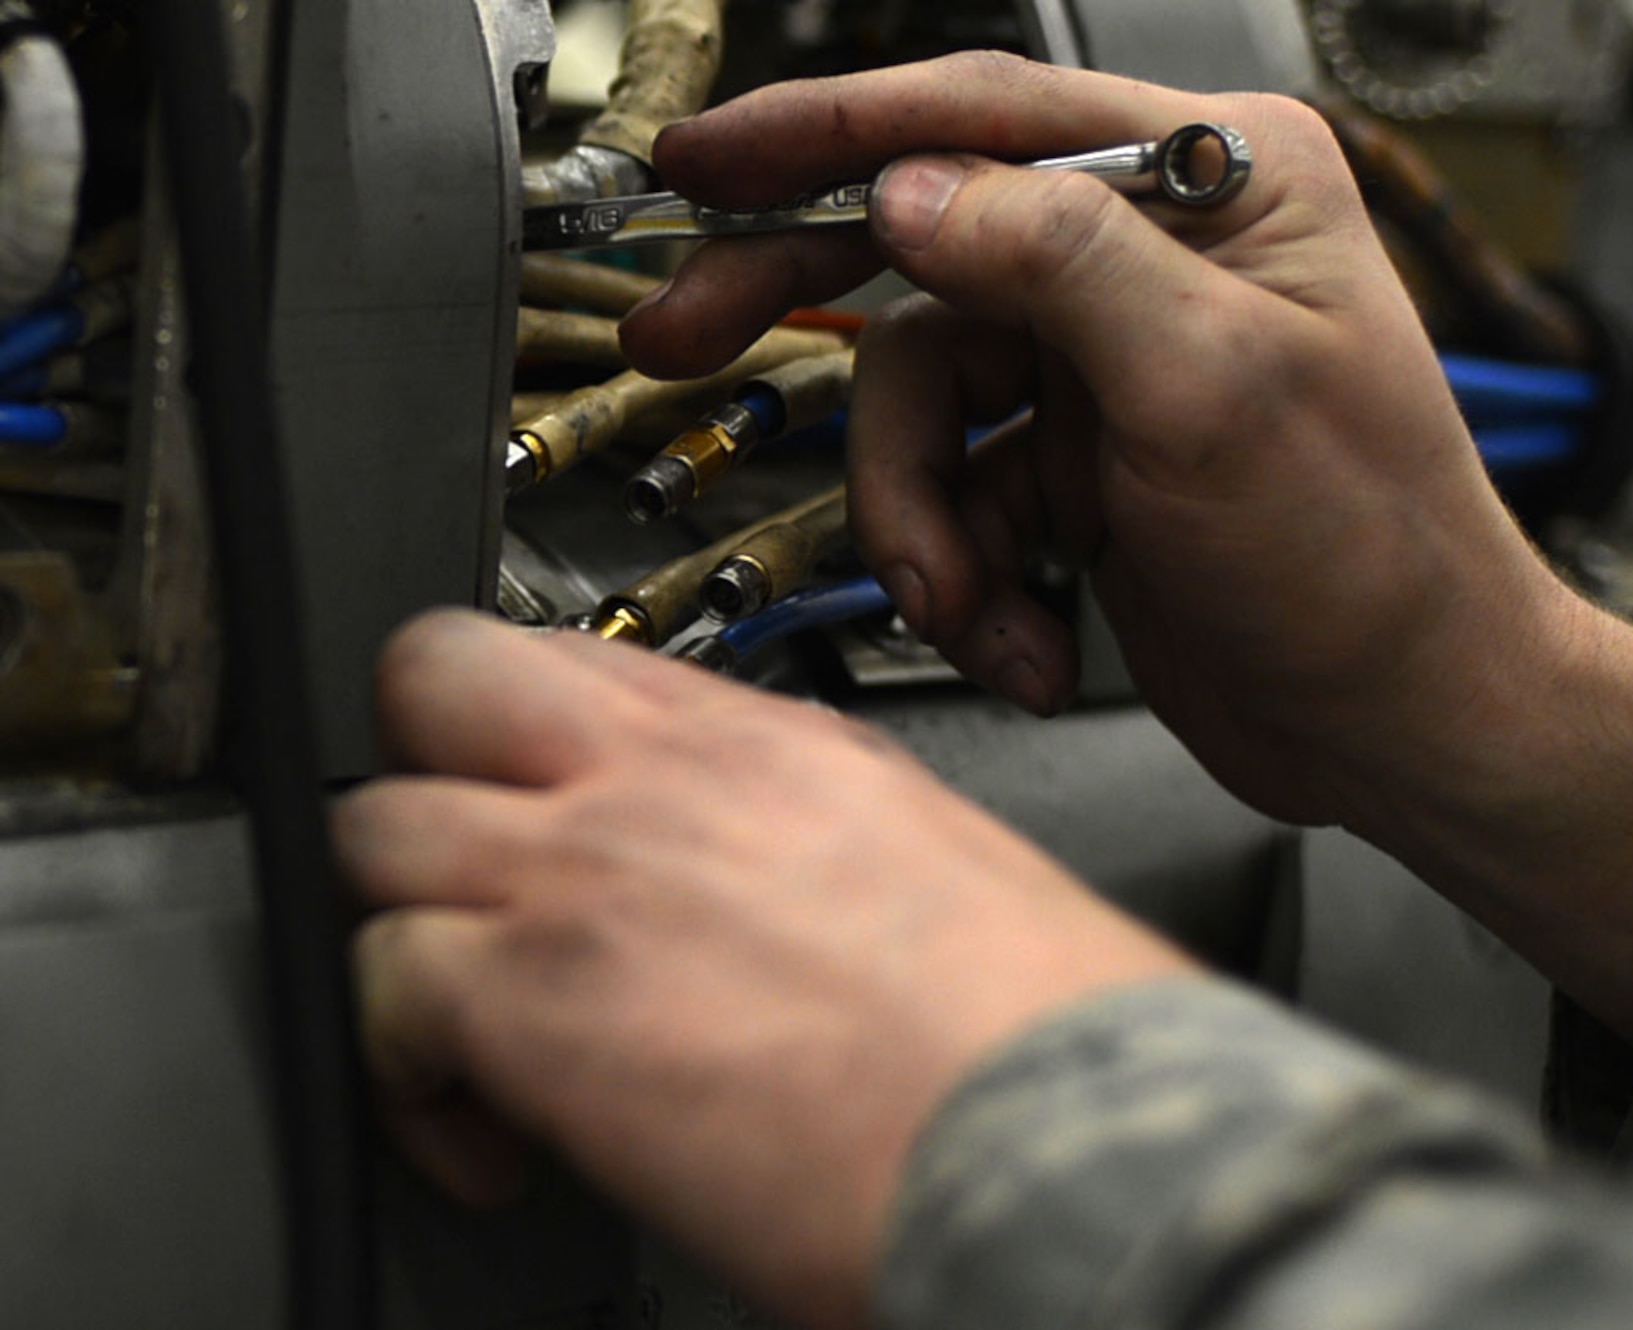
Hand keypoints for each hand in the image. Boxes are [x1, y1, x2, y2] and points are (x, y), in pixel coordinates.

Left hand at [336, 611, 1190, 1329]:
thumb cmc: (1037, 1031)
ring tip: (468, 1037)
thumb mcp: (934, 862)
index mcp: (775, 745)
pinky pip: (378, 989)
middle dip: (420, 768)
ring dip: (403, 932)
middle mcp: (667, 778)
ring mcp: (589, 870)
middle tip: (468, 877)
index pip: (577, 662)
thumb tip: (758, 883)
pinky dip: (403, 1073)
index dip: (528, 738)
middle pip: (436, 677)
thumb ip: (808, 838)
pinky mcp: (537, 998)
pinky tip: (489, 1135)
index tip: (534, 807)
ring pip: (372, 829)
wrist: (1061, 1133)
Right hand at [621, 52, 1552, 825]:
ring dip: (920, 519)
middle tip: (687, 331)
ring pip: (921, 404)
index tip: (710, 159)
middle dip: (804, 307)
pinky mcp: (1077, 471)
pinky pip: (956, 498)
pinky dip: (969, 579)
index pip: (989, 118)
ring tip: (964, 600)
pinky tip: (1024, 636)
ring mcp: (1106, 369)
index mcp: (1217, 181)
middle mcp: (1154, 258)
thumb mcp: (1215, 386)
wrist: (1402, 727)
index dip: (831, 132)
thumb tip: (912, 189)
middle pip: (923, 247)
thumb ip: (1059, 261)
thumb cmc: (1374, 558)